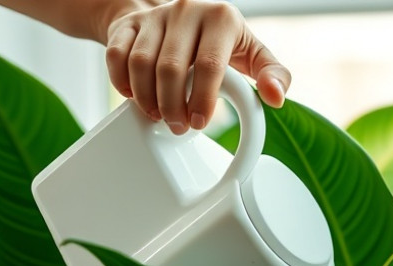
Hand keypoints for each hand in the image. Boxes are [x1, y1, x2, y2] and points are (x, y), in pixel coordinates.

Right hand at [102, 0, 290, 134]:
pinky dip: (122, 83)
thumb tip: (276, 98)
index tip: (199, 123)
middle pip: (171, 68)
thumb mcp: (251, 54)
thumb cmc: (219, 43)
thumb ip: (272, 74)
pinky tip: (134, 98)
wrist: (179, 18)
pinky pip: (116, 55)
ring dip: (147, 99)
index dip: (203, 100)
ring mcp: (155, 16)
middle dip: (173, 106)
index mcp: (221, 18)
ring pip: (140, 63)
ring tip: (158, 116)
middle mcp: (187, 10)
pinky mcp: (129, 24)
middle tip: (178, 127)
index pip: (209, 64)